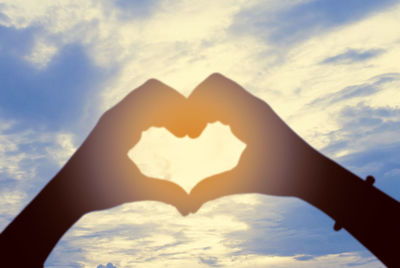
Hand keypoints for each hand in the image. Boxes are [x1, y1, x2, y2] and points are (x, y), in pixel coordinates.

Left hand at [60, 79, 190, 214]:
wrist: (66, 193)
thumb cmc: (95, 190)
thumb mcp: (132, 190)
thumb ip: (163, 193)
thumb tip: (190, 206)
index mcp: (120, 122)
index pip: (154, 92)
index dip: (178, 106)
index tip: (188, 133)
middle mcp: (117, 114)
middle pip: (154, 91)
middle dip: (176, 107)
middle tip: (188, 134)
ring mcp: (116, 119)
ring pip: (148, 99)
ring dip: (168, 111)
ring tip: (180, 135)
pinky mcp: (116, 126)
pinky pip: (142, 109)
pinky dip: (159, 116)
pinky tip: (167, 133)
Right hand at [188, 73, 327, 211]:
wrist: (314, 174)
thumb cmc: (286, 176)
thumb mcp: (247, 181)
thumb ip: (216, 188)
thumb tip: (190, 204)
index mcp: (250, 113)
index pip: (214, 85)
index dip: (194, 103)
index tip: (192, 134)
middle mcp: (252, 105)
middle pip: (214, 85)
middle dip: (196, 105)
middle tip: (192, 134)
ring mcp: (254, 109)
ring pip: (221, 93)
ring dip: (205, 108)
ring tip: (198, 134)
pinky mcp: (256, 116)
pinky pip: (229, 103)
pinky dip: (215, 112)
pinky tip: (213, 132)